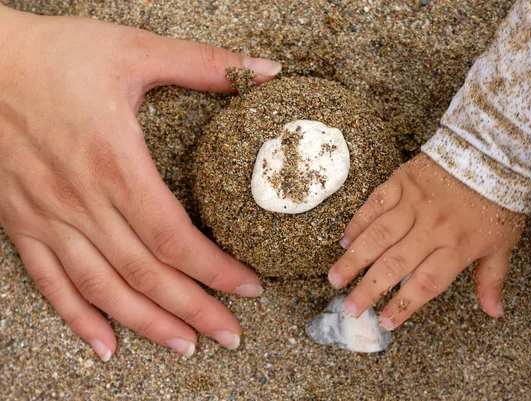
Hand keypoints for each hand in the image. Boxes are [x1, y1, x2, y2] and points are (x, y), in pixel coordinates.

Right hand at [0, 5, 280, 359]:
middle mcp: (82, 203)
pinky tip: (104, 345)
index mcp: (116, 164)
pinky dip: (79, 318)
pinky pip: (51, 283)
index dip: (215, 270)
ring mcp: (49, 219)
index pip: (175, 237)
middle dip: (194, 310)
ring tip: (184, 346)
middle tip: (230, 335)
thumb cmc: (54, 56)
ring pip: (103, 288)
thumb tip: (268, 69)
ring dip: (146, 324)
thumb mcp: (135, 51)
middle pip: (146, 274)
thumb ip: (205, 64)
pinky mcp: (21, 223)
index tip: (248, 289)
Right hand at [328, 154, 524, 328]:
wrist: (492, 153)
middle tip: (349, 308)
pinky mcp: (402, 182)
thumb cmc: (499, 201)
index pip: (426, 283)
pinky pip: (374, 204)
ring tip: (335, 278)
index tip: (384, 322)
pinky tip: (344, 241)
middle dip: (369, 289)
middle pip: (395, 264)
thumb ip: (492, 279)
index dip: (404, 305)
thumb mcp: (503, 244)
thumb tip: (495, 313)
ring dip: (354, 259)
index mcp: (457, 247)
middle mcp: (432, 228)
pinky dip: (358, 223)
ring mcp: (414, 203)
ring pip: (378, 236)